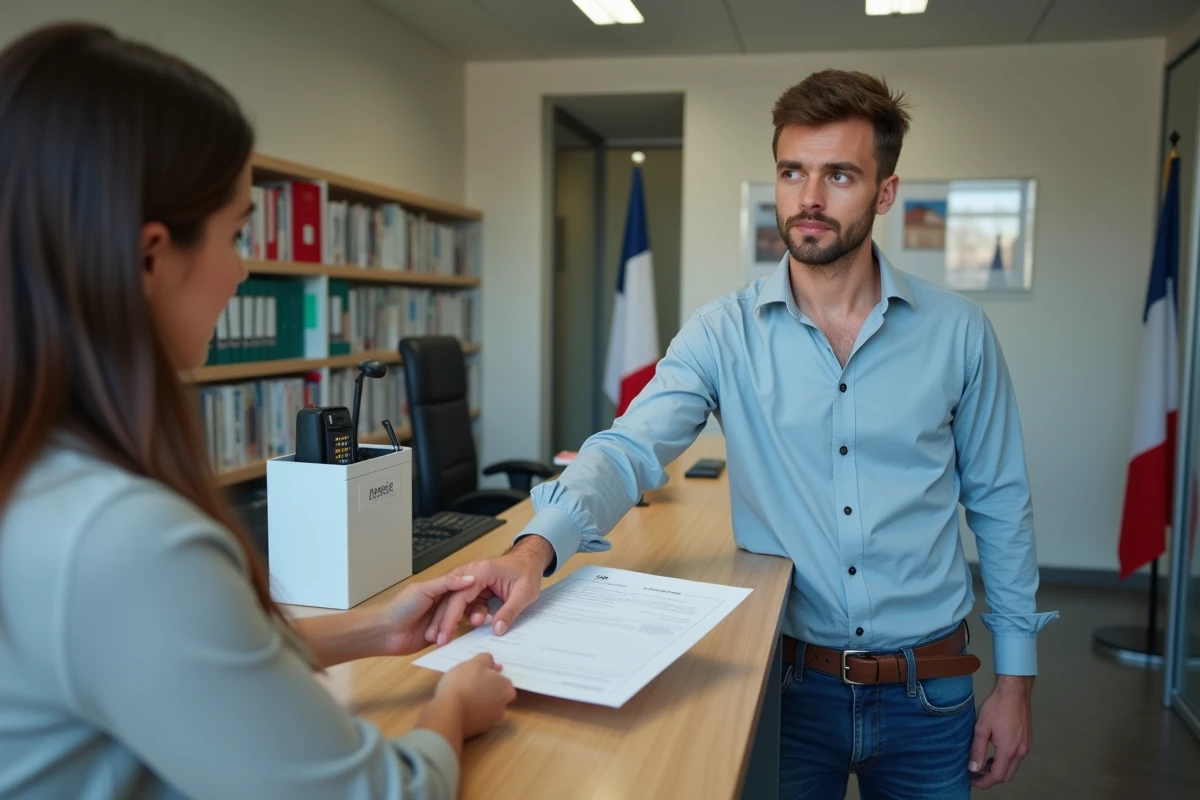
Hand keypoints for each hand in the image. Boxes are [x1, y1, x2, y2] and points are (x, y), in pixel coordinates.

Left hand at [376, 574, 478, 655]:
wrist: (384, 633)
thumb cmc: (400, 608)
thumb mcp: (424, 590)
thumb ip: (447, 583)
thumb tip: (470, 577)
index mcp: (439, 589)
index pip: (463, 588)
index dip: (474, 591)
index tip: (488, 594)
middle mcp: (442, 604)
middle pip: (465, 606)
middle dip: (472, 611)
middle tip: (480, 617)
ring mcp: (441, 621)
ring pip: (460, 621)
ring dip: (464, 624)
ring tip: (474, 627)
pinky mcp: (439, 637)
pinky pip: (454, 636)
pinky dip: (459, 637)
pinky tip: (468, 638)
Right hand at [425, 536, 552, 645]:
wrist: (528, 561)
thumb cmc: (526, 572)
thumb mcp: (524, 594)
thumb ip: (509, 612)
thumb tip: (497, 630)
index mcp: (482, 571)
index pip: (460, 596)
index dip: (451, 617)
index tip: (445, 634)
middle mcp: (471, 572)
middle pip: (451, 597)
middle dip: (444, 620)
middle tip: (440, 640)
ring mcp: (470, 579)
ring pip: (454, 600)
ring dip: (450, 618)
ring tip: (445, 637)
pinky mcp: (473, 587)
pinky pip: (463, 602)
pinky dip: (460, 615)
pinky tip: (456, 628)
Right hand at [435, 652, 516, 738]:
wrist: (448, 712)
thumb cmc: (464, 683)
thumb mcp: (475, 662)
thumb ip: (486, 659)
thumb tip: (492, 664)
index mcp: (507, 689)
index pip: (500, 679)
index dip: (487, 674)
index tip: (474, 673)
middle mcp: (503, 707)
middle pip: (494, 694)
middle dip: (483, 689)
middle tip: (466, 683)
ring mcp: (491, 721)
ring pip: (484, 706)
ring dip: (476, 701)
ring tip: (459, 695)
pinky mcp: (477, 731)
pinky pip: (474, 717)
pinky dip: (468, 712)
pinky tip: (456, 707)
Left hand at [970, 675, 1032, 788]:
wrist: (1014, 692)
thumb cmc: (997, 707)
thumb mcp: (981, 728)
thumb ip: (977, 750)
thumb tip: (973, 768)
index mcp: (1009, 750)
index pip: (998, 776)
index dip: (984, 781)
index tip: (972, 780)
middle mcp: (1020, 751)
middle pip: (1007, 775)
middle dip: (991, 778)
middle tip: (976, 774)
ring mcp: (1026, 746)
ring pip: (1013, 767)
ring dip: (999, 770)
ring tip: (983, 765)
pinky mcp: (1027, 740)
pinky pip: (1016, 758)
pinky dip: (1005, 761)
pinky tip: (994, 754)